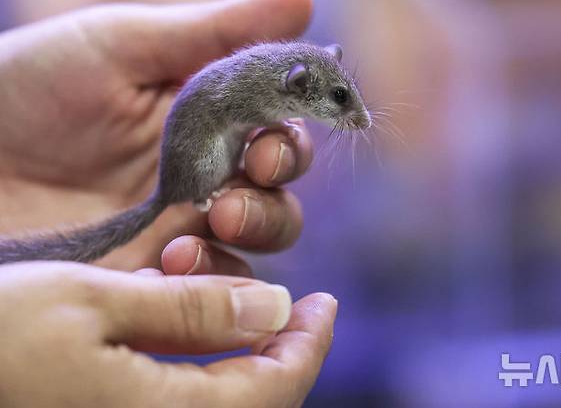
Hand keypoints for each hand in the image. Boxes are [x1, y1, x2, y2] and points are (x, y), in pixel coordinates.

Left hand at [0, 0, 313, 270]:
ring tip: (196, 232)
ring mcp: (178, 228)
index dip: (291, 142)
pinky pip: (204, 294)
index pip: (280, 135)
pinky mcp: (148, 274)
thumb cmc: (32, 86)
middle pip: (278, 199)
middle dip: (273, 201)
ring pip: (253, 249)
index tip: (269, 143)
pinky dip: (205, 285)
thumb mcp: (122, 46)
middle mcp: (204, 177)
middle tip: (238, 192)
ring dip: (248, 239)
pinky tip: (165, 264)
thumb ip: (217, 31)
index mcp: (208, 122)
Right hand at [0, 262, 336, 407]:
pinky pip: (184, 404)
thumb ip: (191, 311)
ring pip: (224, 404)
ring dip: (245, 357)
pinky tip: (194, 333)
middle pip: (258, 402)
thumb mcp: (94, 303)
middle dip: (285, 351)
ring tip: (250, 313)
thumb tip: (276, 307)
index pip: (277, 388)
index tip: (325, 303)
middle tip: (297, 308)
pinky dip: (206, 370)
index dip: (310, 343)